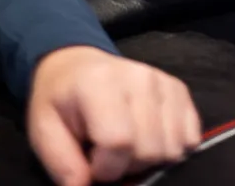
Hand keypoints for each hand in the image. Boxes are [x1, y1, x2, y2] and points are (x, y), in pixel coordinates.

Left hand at [27, 46, 201, 185]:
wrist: (78, 65)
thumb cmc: (61, 101)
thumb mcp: (44, 130)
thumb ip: (62, 163)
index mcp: (99, 84)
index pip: (119, 141)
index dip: (106, 168)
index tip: (91, 164)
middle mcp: (138, 77)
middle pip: (150, 148)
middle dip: (127, 166)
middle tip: (107, 155)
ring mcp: (162, 81)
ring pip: (172, 147)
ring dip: (149, 159)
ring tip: (126, 147)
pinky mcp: (178, 89)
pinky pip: (190, 135)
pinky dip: (172, 147)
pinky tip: (149, 140)